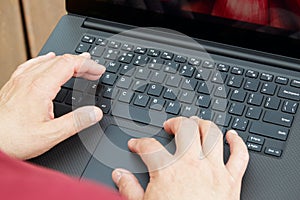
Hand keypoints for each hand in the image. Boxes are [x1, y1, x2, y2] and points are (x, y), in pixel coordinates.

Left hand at [0, 52, 104, 159]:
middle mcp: (29, 79)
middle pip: (60, 60)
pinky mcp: (14, 84)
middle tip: (94, 70)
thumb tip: (95, 112)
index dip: (88, 65)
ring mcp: (20, 80)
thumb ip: (76, 122)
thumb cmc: (13, 139)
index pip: (69, 65)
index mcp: (40, 87)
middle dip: (81, 63)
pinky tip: (48, 59)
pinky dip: (46, 60)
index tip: (99, 70)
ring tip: (79, 64)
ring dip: (66, 61)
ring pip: (47, 60)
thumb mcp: (50, 135)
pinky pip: (32, 64)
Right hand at [112, 117, 248, 199]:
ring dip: (204, 125)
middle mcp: (192, 166)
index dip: (139, 143)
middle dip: (176, 123)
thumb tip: (119, 175)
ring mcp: (214, 171)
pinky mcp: (232, 182)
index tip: (136, 145)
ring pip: (213, 135)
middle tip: (170, 126)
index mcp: (167, 172)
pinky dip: (237, 143)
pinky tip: (232, 136)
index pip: (149, 146)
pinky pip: (240, 156)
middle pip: (186, 129)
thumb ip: (128, 188)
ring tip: (196, 124)